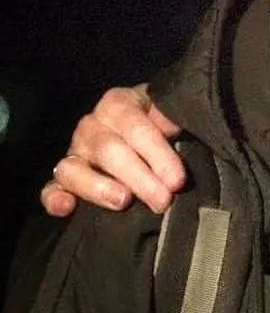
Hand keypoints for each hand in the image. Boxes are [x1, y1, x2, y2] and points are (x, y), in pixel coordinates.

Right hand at [40, 84, 184, 215]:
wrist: (149, 136)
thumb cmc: (165, 126)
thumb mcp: (172, 114)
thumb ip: (173, 116)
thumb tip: (174, 125)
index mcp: (118, 104)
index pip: (135, 126)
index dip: (157, 154)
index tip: (177, 180)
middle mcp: (92, 126)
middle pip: (108, 150)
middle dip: (139, 178)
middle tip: (162, 200)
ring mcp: (74, 153)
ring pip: (74, 169)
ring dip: (98, 187)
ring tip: (123, 202)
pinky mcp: (62, 180)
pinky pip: (50, 189)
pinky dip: (54, 198)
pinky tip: (67, 208)